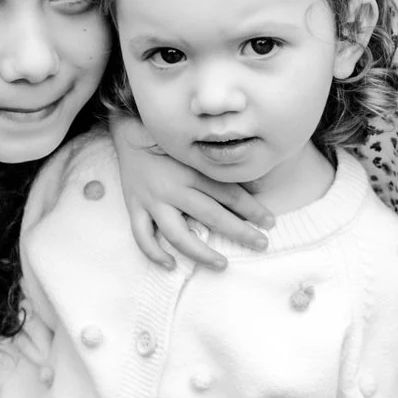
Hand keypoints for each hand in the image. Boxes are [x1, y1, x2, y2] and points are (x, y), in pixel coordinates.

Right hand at [108, 113, 270, 270]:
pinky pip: (142, 236)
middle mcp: (173, 187)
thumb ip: (221, 169)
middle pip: (211, 215)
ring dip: (201, 252)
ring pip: (177, 234)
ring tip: (222, 263)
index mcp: (192, 170)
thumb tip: (257, 186)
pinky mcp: (134, 207)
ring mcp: (152, 200)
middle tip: (261, 244)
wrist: (128, 132)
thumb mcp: (196, 151)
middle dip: (239, 232)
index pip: (229, 193)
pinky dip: (154, 253)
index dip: (252, 209)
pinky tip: (171, 265)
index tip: (269, 222)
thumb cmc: (168, 143)